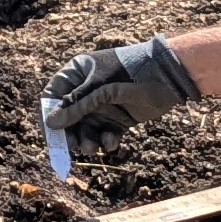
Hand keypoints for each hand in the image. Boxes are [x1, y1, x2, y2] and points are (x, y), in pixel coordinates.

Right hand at [40, 36, 200, 138]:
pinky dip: (106, 141)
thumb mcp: (101, 90)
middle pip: (68, 117)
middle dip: (70, 133)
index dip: (49, 116)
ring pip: (85, 129)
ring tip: (94, 148)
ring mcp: (102, 104)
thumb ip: (76, 107)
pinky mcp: (117, 118)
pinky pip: (103, 133)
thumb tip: (51, 124)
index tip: (51, 136)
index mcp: (77, 73)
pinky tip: (113, 141)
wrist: (170, 77)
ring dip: (87, 141)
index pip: (53, 96)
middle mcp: (86, 89)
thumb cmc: (133, 75)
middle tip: (75, 148)